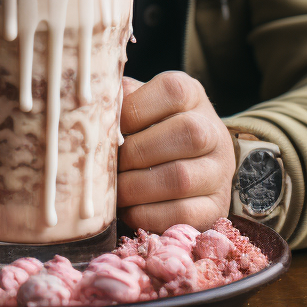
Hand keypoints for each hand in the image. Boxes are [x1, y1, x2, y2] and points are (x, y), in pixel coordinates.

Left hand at [117, 70, 235, 234]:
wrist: (187, 163)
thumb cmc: (149, 129)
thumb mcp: (140, 105)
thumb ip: (119, 100)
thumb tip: (87, 104)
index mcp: (192, 95)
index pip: (172, 91)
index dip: (134, 110)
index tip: (110, 128)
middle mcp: (213, 130)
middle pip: (186, 133)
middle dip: (135, 153)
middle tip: (108, 165)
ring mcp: (220, 171)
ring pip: (182, 178)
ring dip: (137, 187)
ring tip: (114, 190)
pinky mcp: (216, 207)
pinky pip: (183, 215)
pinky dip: (147, 215)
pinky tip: (128, 209)